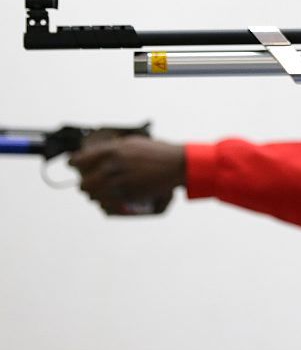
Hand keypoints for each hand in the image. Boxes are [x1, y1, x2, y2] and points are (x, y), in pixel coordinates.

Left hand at [68, 136, 183, 214]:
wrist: (177, 165)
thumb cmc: (158, 152)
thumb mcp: (133, 143)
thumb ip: (114, 148)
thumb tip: (101, 153)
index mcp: (110, 151)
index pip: (78, 161)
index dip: (75, 165)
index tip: (76, 167)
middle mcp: (111, 166)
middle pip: (84, 183)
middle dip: (85, 185)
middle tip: (90, 185)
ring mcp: (119, 182)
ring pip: (94, 196)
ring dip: (94, 196)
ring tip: (97, 196)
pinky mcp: (129, 195)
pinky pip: (107, 205)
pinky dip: (105, 206)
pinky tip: (107, 204)